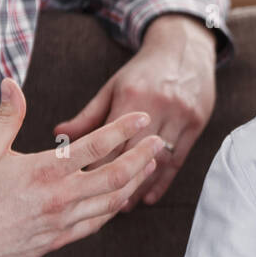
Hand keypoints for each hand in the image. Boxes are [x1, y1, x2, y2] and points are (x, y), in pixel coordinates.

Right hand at [0, 77, 165, 256]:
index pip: (95, 145)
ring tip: (149, 166)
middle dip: (141, 156)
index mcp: (46, 170)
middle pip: (115, 175)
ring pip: (111, 201)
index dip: (123, 129)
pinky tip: (122, 198)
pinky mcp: (60, 239)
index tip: (141, 118)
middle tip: (159, 142)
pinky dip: (113, 209)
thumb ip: (7, 117)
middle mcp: (61, 196)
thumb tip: (11, 83)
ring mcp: (64, 220)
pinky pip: (96, 224)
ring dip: (134, 182)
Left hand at [52, 14, 216, 210]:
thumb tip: (58, 133)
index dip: (96, 165)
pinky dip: (163, 181)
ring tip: (122, 207)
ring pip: (158, 161)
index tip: (79, 185)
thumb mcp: (113, 87)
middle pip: (134, 153)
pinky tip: (149, 196)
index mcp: (133, 97)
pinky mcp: (197, 124)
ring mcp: (181, 116)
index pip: (112, 140)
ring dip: (140, 186)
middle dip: (116, 181)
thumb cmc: (142, 71)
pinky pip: (179, 160)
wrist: (184, 49)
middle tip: (97, 205)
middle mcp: (159, 107)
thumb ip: (89, 115)